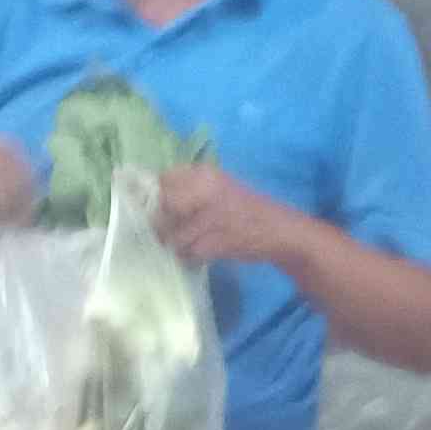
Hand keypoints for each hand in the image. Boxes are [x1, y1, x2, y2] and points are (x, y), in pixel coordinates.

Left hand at [149, 164, 309, 271]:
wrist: (278, 231)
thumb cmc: (246, 208)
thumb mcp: (219, 185)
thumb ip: (187, 187)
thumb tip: (152, 196)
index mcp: (204, 173)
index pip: (161, 181)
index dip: (154, 196)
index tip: (158, 207)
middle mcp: (204, 191)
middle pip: (161, 208)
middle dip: (161, 222)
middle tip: (171, 229)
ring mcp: (209, 217)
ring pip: (171, 234)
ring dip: (176, 243)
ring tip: (190, 243)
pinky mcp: (214, 242)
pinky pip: (187, 252)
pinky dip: (190, 256)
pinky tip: (202, 252)